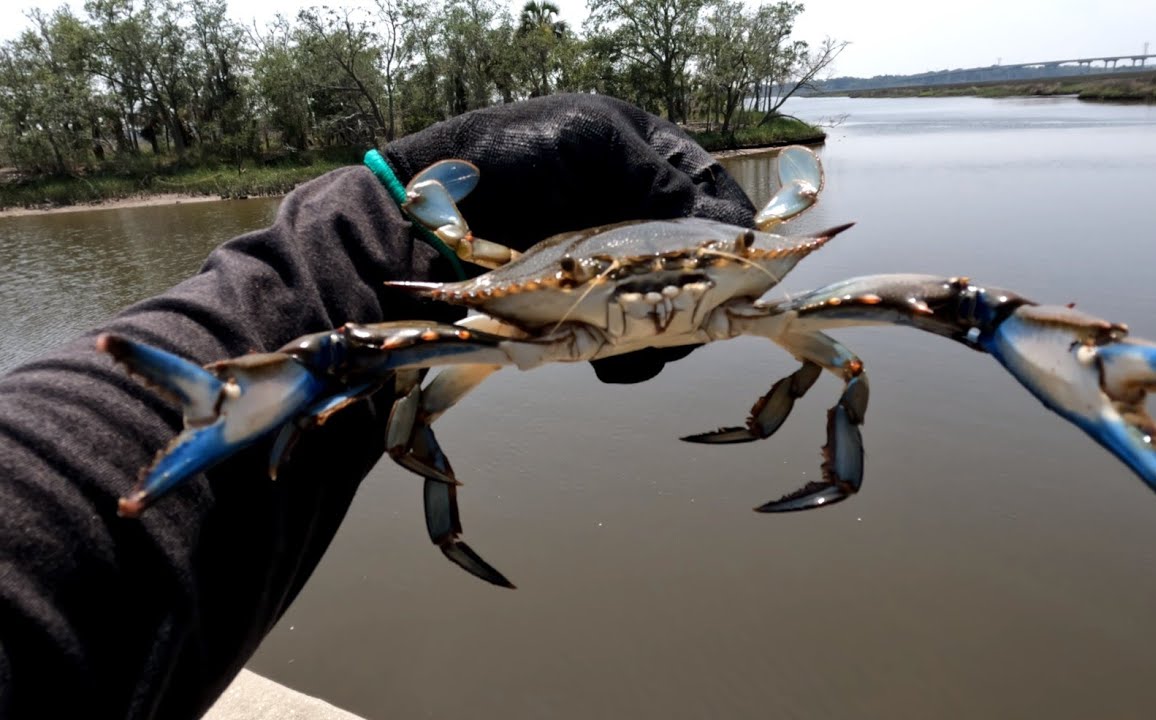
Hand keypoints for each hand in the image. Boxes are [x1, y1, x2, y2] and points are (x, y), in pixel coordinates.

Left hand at [382, 94, 755, 382]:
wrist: (414, 218)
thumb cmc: (503, 154)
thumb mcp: (589, 142)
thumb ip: (655, 176)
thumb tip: (718, 222)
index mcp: (647, 165)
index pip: (716, 198)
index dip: (735, 229)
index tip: (737, 257)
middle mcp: (638, 222)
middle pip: (707, 267)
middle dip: (704, 291)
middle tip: (689, 305)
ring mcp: (613, 271)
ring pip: (673, 314)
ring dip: (664, 329)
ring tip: (631, 327)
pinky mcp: (585, 314)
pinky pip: (627, 346)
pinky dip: (623, 355)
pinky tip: (598, 349)